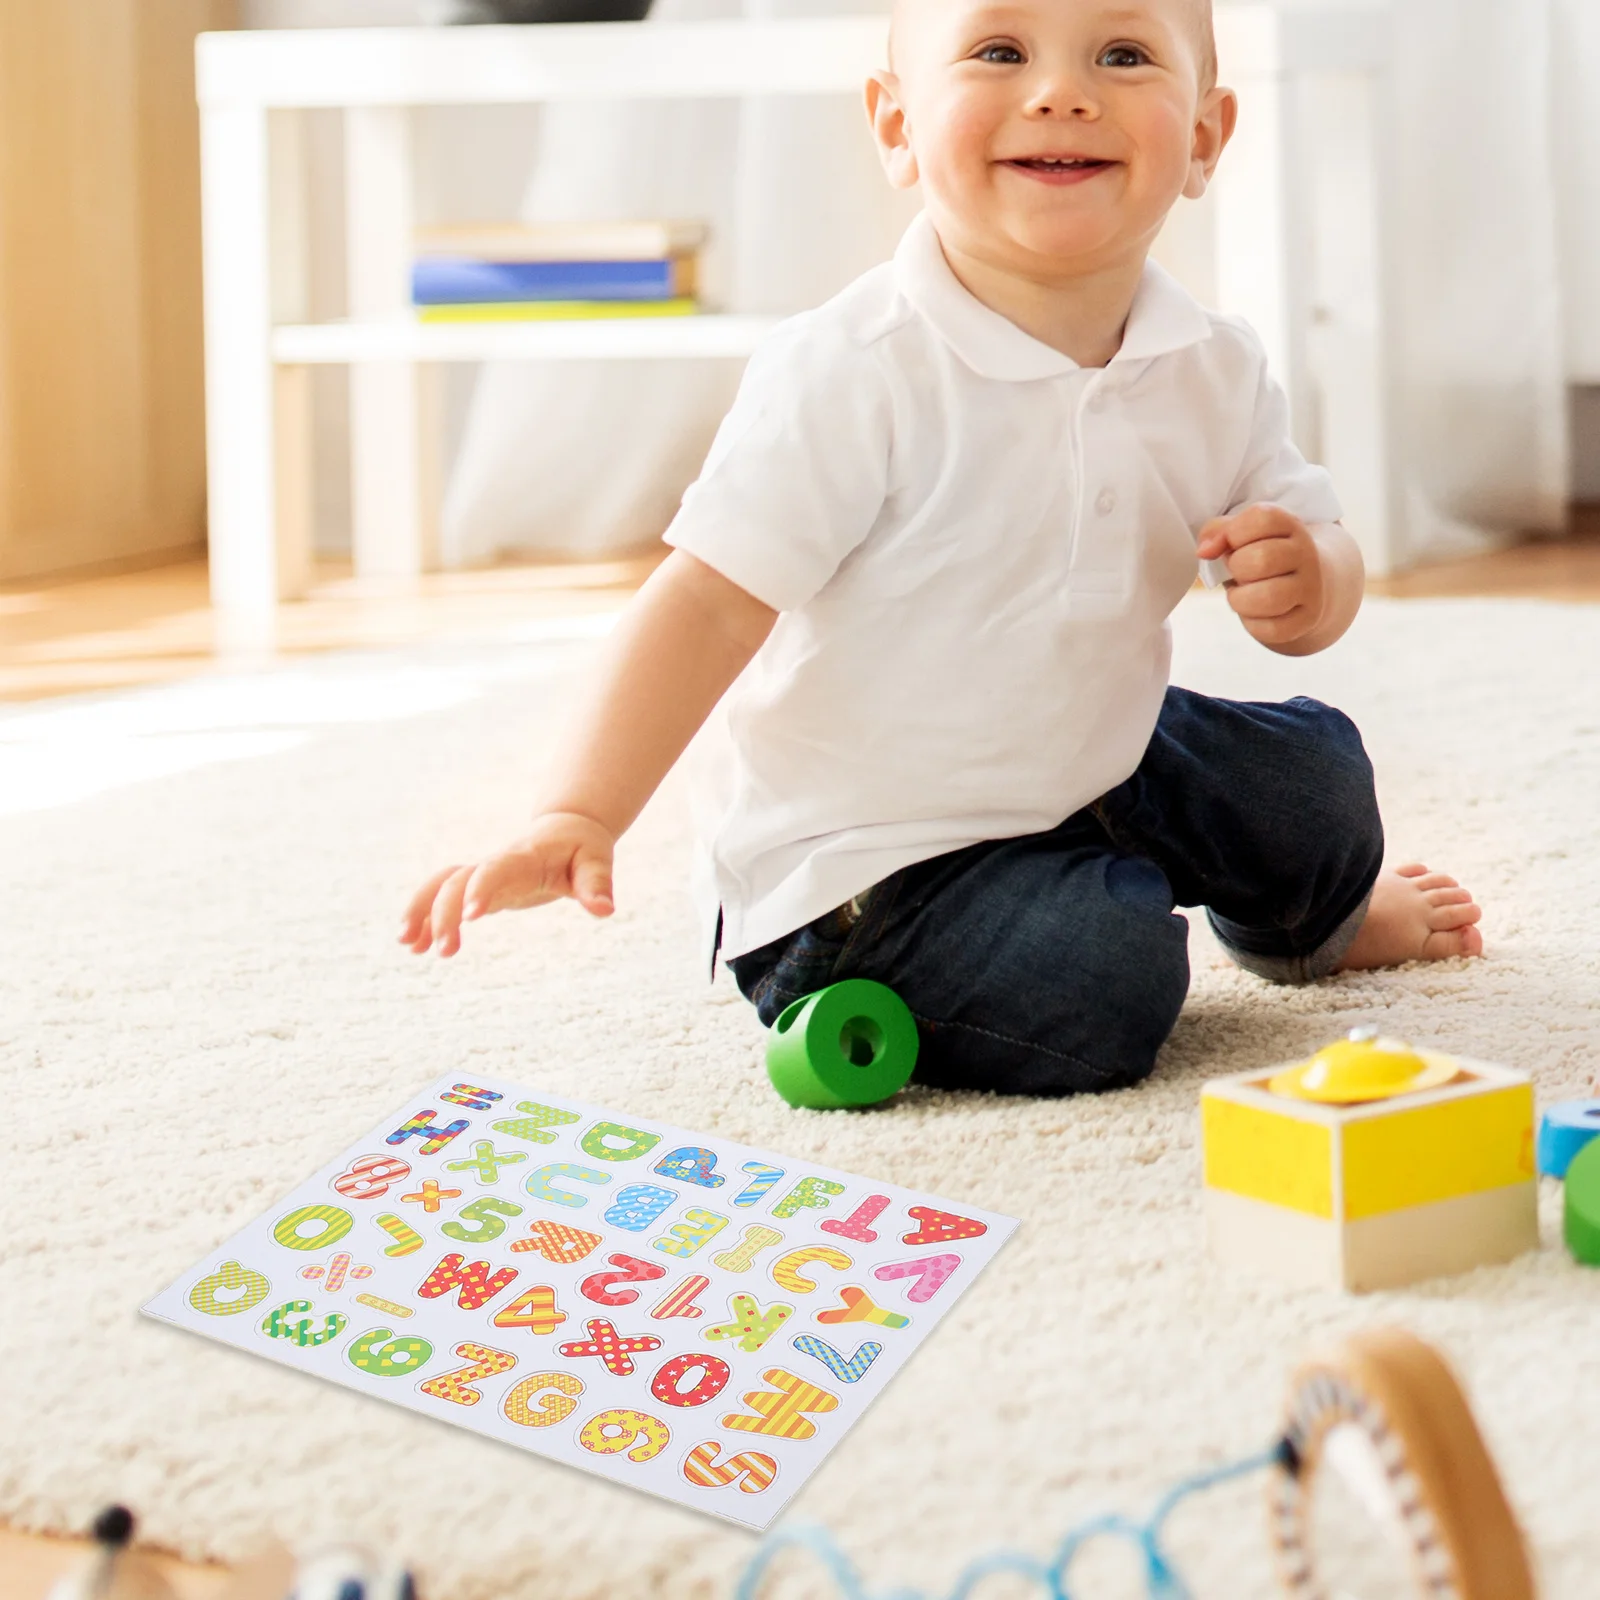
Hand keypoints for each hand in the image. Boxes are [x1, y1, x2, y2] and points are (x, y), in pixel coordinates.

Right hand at [400, 811, 615, 957]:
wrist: (565, 829)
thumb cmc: (583, 848)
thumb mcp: (596, 862)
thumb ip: (597, 884)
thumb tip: (605, 910)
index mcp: (524, 857)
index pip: (497, 869)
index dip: (482, 889)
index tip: (470, 918)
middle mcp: (496, 863)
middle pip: (458, 881)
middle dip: (445, 914)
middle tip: (444, 953)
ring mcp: (483, 874)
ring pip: (440, 884)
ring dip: (421, 911)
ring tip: (408, 945)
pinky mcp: (478, 887)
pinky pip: (443, 897)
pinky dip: (425, 918)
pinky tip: (414, 947)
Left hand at [1195, 504, 1325, 647]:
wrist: (1309, 583)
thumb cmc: (1263, 555)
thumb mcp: (1243, 534)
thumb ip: (1217, 531)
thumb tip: (1204, 551)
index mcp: (1290, 525)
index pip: (1262, 518)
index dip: (1233, 532)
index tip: (1231, 544)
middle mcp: (1306, 553)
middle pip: (1261, 559)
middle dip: (1237, 568)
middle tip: (1239, 572)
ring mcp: (1311, 588)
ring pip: (1267, 597)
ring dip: (1240, 599)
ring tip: (1243, 594)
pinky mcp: (1307, 619)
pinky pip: (1271, 628)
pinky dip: (1252, 623)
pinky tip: (1256, 613)